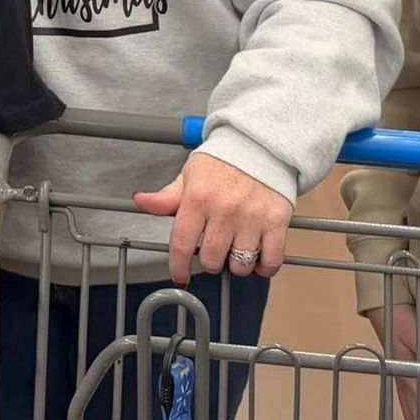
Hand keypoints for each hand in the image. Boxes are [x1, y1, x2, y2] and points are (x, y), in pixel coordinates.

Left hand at [134, 152, 293, 286]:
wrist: (260, 144)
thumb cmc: (223, 162)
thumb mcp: (190, 175)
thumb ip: (167, 197)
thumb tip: (142, 202)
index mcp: (198, 198)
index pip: (182, 244)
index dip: (179, 266)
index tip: (181, 275)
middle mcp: (225, 210)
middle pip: (212, 260)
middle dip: (210, 261)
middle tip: (214, 250)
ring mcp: (252, 217)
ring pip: (240, 265)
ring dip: (236, 265)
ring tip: (235, 250)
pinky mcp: (277, 221)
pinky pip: (271, 261)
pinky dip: (264, 267)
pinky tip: (257, 257)